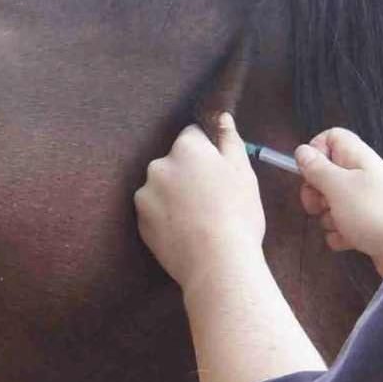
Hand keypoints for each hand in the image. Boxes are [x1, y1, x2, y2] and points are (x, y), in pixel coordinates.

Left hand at [135, 113, 264, 287]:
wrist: (217, 263)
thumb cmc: (237, 214)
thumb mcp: (243, 173)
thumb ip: (229, 140)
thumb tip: (222, 118)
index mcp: (185, 148)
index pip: (193, 136)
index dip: (208, 153)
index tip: (218, 172)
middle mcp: (158, 165)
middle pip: (174, 162)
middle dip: (188, 173)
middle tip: (211, 199)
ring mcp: (145, 195)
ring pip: (162, 187)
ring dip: (174, 196)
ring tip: (198, 219)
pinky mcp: (139, 222)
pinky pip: (154, 212)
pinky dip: (166, 218)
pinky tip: (186, 232)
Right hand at [296, 128, 382, 276]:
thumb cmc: (376, 213)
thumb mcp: (338, 186)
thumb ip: (317, 168)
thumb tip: (302, 150)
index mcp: (357, 158)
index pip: (332, 138)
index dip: (316, 151)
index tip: (309, 171)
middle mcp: (362, 177)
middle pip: (326, 174)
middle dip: (315, 191)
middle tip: (318, 204)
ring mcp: (366, 203)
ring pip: (332, 203)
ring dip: (327, 217)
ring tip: (340, 224)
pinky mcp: (367, 227)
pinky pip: (342, 227)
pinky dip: (340, 235)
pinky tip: (348, 240)